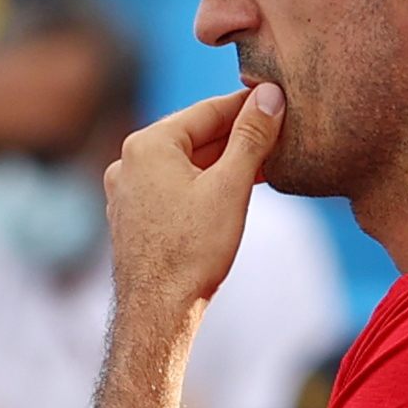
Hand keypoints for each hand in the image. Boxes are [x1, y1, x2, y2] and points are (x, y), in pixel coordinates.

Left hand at [104, 85, 283, 311]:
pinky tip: (232, 192)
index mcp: (148, 144)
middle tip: (279, 132)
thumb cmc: (193, 249)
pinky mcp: (133, 216)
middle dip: (238, 135)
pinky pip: (174, 185)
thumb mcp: (231, 186)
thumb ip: (252, 136)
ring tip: (264, 163)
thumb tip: (270, 96)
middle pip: (195, 135)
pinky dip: (204, 183)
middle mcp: (129, 161)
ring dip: (223, 161)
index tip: (278, 99)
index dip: (248, 105)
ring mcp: (127, 190)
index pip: (208, 110)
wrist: (158, 310)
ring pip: (185, 162)